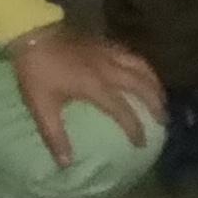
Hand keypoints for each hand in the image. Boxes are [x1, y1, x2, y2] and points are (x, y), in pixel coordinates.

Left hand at [6, 24, 163, 166]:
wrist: (33, 33)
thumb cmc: (37, 72)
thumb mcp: (41, 107)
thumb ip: (55, 136)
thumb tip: (66, 164)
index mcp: (95, 86)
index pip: (123, 110)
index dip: (135, 128)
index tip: (142, 143)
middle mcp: (108, 69)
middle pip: (141, 84)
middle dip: (156, 103)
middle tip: (165, 119)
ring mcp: (108, 53)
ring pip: (141, 65)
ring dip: (154, 81)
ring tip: (161, 95)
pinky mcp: (103, 42)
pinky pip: (131, 53)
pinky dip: (142, 64)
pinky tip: (142, 70)